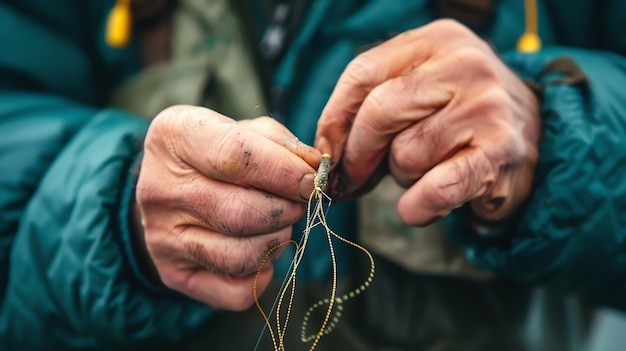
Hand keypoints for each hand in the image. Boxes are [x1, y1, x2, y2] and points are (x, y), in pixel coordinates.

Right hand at [136, 105, 318, 309]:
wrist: (170, 185)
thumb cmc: (217, 152)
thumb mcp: (245, 129)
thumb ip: (281, 144)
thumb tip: (314, 170)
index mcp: (175, 137)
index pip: (236, 157)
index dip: (284, 172)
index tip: (310, 180)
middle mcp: (160, 189)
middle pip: (241, 213)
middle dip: (286, 210)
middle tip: (298, 203)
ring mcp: (162, 237)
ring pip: (242, 255)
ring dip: (277, 241)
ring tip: (278, 224)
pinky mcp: (173, 274)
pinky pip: (236, 292)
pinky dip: (263, 275)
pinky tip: (261, 251)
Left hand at [316, 19, 540, 225]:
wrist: (534, 134)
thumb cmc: (458, 115)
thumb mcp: (420, 90)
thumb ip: (373, 108)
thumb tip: (327, 153)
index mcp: (437, 40)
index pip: (363, 73)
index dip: (335, 118)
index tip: (328, 149)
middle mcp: (466, 64)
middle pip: (379, 112)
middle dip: (359, 154)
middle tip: (356, 177)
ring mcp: (486, 107)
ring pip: (406, 154)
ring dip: (402, 176)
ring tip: (424, 171)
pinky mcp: (500, 153)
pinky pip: (434, 190)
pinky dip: (417, 207)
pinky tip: (422, 205)